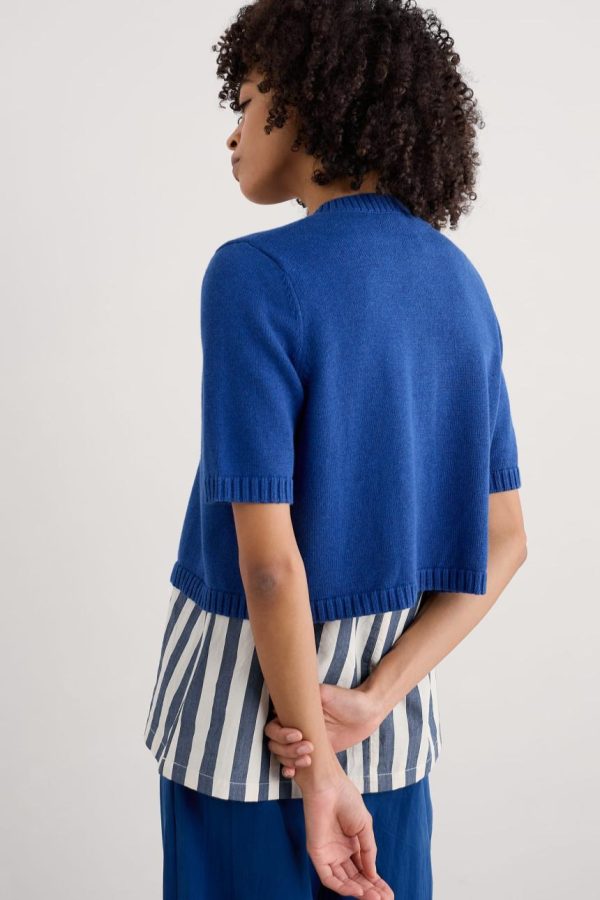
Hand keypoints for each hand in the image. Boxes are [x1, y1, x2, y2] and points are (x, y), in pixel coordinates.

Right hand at [265, 681, 381, 777]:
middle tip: (309, 747)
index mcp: (294, 712)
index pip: (273, 725)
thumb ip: (308, 695)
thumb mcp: (326, 694)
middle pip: (275, 742)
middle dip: (287, 749)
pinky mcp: (313, 753)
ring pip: (282, 754)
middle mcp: (295, 726)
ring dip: (289, 760)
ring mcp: (302, 741)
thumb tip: (289, 695)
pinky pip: (294, 764)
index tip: (298, 734)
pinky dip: (290, 769)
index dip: (280, 733)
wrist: (367, 714)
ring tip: (309, 760)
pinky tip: (294, 773)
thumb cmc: (347, 700)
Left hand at [302, 772, 393, 898]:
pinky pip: (328, 877)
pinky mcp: (317, 854)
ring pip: (343, 881)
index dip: (377, 883)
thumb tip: (373, 875)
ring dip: (358, 891)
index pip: (365, 870)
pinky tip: (357, 890)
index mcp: (352, 845)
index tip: (390, 894)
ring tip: (374, 898)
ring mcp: (329, 854)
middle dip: (370, 891)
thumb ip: (368, 851)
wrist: (329, 786)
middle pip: (356, 878)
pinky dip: (342, 886)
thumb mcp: (365, 827)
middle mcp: (340, 852)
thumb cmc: (346, 799)